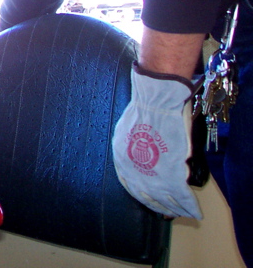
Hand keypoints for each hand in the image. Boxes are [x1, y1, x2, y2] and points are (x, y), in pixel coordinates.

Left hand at [111, 63, 201, 218]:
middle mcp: (133, 170)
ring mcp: (152, 173)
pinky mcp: (171, 173)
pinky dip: (190, 205)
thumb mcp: (127, 133)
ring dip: (177, 209)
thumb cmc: (144, 111)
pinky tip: (195, 211)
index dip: (143, 196)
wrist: (156, 102)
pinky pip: (182, 195)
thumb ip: (133, 150)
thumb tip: (143, 160)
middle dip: (159, 206)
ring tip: (184, 213)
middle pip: (146, 196)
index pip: (131, 186)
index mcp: (120, 159)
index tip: (151, 202)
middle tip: (169, 213)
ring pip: (166, 199)